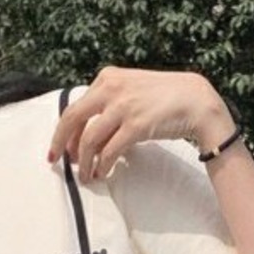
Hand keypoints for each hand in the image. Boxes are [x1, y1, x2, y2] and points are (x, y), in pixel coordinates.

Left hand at [48, 66, 234, 182]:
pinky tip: (102, 172)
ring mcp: (123, 106)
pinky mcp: (136, 125)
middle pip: (73, 119)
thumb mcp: (132, 88)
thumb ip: (110, 101)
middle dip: (61, 144)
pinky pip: (110, 150)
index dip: (63, 131)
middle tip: (58, 162)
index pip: (75, 106)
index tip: (60, 147)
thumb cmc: (165, 97)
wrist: (195, 100)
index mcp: (108, 78)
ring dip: (84, 161)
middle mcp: (111, 89)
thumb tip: (90, 130)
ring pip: (90, 139)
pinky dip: (102, 165)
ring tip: (85, 175)